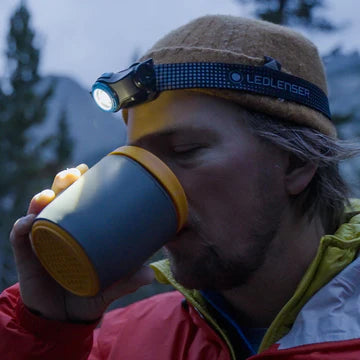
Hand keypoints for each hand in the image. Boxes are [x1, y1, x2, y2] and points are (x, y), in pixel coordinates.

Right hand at [9, 164, 153, 321]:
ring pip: (38, 211)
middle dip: (64, 181)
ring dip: (42, 198)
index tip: (90, 168)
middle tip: (75, 172)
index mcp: (80, 230)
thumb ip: (127, 281)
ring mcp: (42, 240)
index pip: (79, 200)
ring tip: (50, 193)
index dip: (82, 182)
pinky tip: (30, 222)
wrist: (62, 318)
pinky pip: (20, 237)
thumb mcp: (109, 287)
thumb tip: (150, 274)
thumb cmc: (88, 294)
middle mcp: (60, 229)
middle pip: (59, 198)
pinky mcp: (26, 256)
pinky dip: (22, 227)